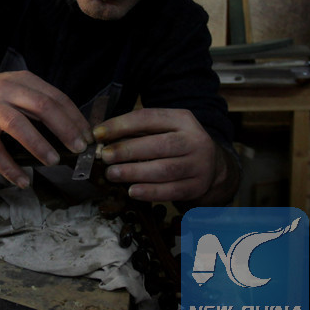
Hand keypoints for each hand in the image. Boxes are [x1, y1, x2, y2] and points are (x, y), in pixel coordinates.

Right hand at [0, 71, 91, 187]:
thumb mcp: (16, 89)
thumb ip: (39, 103)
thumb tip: (74, 129)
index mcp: (22, 81)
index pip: (55, 97)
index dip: (75, 118)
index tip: (87, 136)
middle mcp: (5, 90)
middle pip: (42, 107)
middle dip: (65, 129)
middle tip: (78, 148)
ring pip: (18, 126)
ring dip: (39, 145)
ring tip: (53, 161)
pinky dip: (9, 168)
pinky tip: (22, 180)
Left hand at [95, 108, 237, 203]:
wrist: (212, 164)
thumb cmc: (175, 143)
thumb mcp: (162, 128)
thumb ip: (136, 131)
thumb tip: (101, 138)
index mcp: (182, 119)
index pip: (149, 118)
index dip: (121, 125)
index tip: (98, 134)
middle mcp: (195, 140)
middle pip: (159, 145)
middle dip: (127, 150)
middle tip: (104, 156)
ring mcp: (199, 164)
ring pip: (165, 169)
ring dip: (135, 172)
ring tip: (112, 174)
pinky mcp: (198, 186)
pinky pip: (172, 191)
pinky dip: (150, 192)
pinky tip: (132, 191)